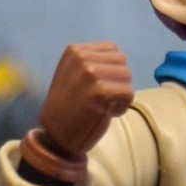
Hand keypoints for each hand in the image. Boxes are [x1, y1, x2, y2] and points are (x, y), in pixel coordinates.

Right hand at [26, 42, 133, 178]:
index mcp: (75, 50)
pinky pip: (128, 93)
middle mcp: (82, 58)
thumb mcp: (73, 74)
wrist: (57, 135)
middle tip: (100, 98)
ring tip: (102, 105)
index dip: (110, 70)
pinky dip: (122, 106)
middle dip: (116, 80)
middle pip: (122, 61)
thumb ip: (91, 62)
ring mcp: (90, 73)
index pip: (112, 49)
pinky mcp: (101, 92)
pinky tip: (106, 113)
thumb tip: (117, 57)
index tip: (95, 86)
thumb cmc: (69, 107)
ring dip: (119, 94)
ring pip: (127, 76)